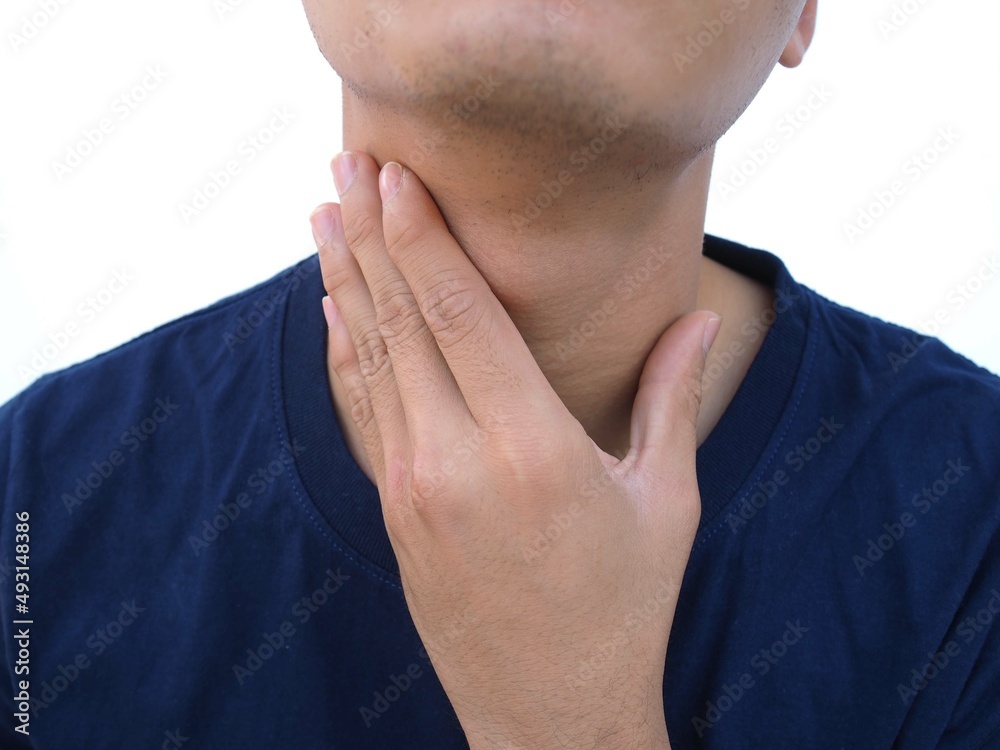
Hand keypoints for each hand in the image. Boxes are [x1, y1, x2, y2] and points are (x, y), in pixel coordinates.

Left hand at [311, 151, 720, 749]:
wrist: (548, 714)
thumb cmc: (621, 608)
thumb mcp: (663, 501)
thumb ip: (669, 400)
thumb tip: (699, 323)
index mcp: (532, 447)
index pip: (459, 312)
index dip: (424, 235)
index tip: (397, 173)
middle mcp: (456, 459)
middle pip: (400, 319)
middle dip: (373, 232)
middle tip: (347, 162)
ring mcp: (411, 486)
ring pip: (369, 358)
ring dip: (346, 279)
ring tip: (325, 214)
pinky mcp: (392, 510)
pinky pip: (361, 410)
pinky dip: (343, 351)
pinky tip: (332, 309)